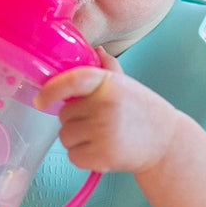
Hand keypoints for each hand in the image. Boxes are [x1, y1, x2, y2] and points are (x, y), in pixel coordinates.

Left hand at [34, 47, 180, 173]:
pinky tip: (101, 150)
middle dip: (74, 119)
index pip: (72, 80)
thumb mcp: (126, 84)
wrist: (166, 142)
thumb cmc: (142, 109)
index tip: (40, 99)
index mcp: (107, 83)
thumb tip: (94, 49)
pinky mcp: (102, 156)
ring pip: (65, 137)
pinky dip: (82, 156)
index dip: (51, 89)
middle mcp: (104, 105)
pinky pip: (73, 156)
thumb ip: (107, 67)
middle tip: (96, 121)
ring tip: (100, 136)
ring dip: (76, 139)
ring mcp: (103, 132)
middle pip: (64, 114)